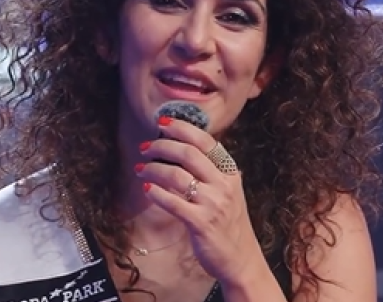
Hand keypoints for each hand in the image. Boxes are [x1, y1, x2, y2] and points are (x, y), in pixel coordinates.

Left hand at [135, 116, 265, 286]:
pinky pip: (172, 202)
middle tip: (145, 148)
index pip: (206, 141)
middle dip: (162, 146)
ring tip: (141, 169)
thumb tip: (185, 148)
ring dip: (154, 169)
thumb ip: (212, 171)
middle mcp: (223, 185)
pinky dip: (156, 193)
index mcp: (230, 173)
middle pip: (188, 153)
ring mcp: (212, 204)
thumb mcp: (229, 191)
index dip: (182, 128)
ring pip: (177, 175)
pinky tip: (146, 188)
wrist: (241, 259)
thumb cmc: (229, 224)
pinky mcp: (200, 223)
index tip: (162, 123)